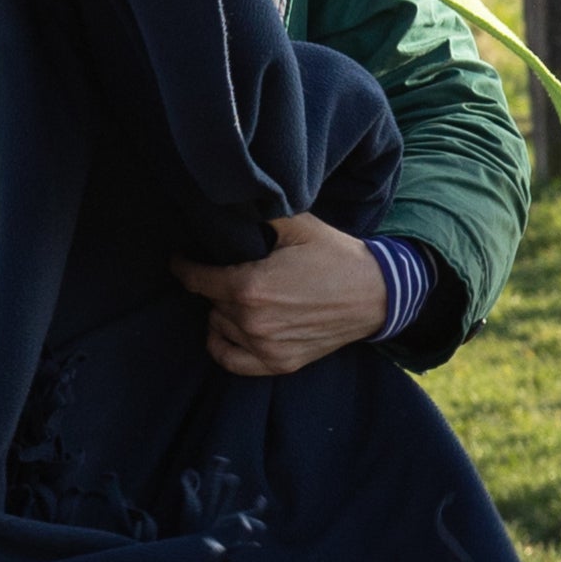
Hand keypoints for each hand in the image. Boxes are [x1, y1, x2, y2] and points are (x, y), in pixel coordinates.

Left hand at [172, 215, 390, 376]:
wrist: (378, 295)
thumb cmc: (338, 257)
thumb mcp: (299, 226)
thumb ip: (259, 215)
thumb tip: (230, 198)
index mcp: (249, 286)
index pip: (195, 278)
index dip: (184, 265)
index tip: (182, 259)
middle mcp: (252, 321)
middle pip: (210, 303)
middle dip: (216, 286)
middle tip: (232, 274)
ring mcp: (265, 346)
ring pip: (218, 328)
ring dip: (223, 313)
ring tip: (241, 299)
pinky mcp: (279, 363)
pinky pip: (230, 360)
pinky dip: (223, 345)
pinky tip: (230, 330)